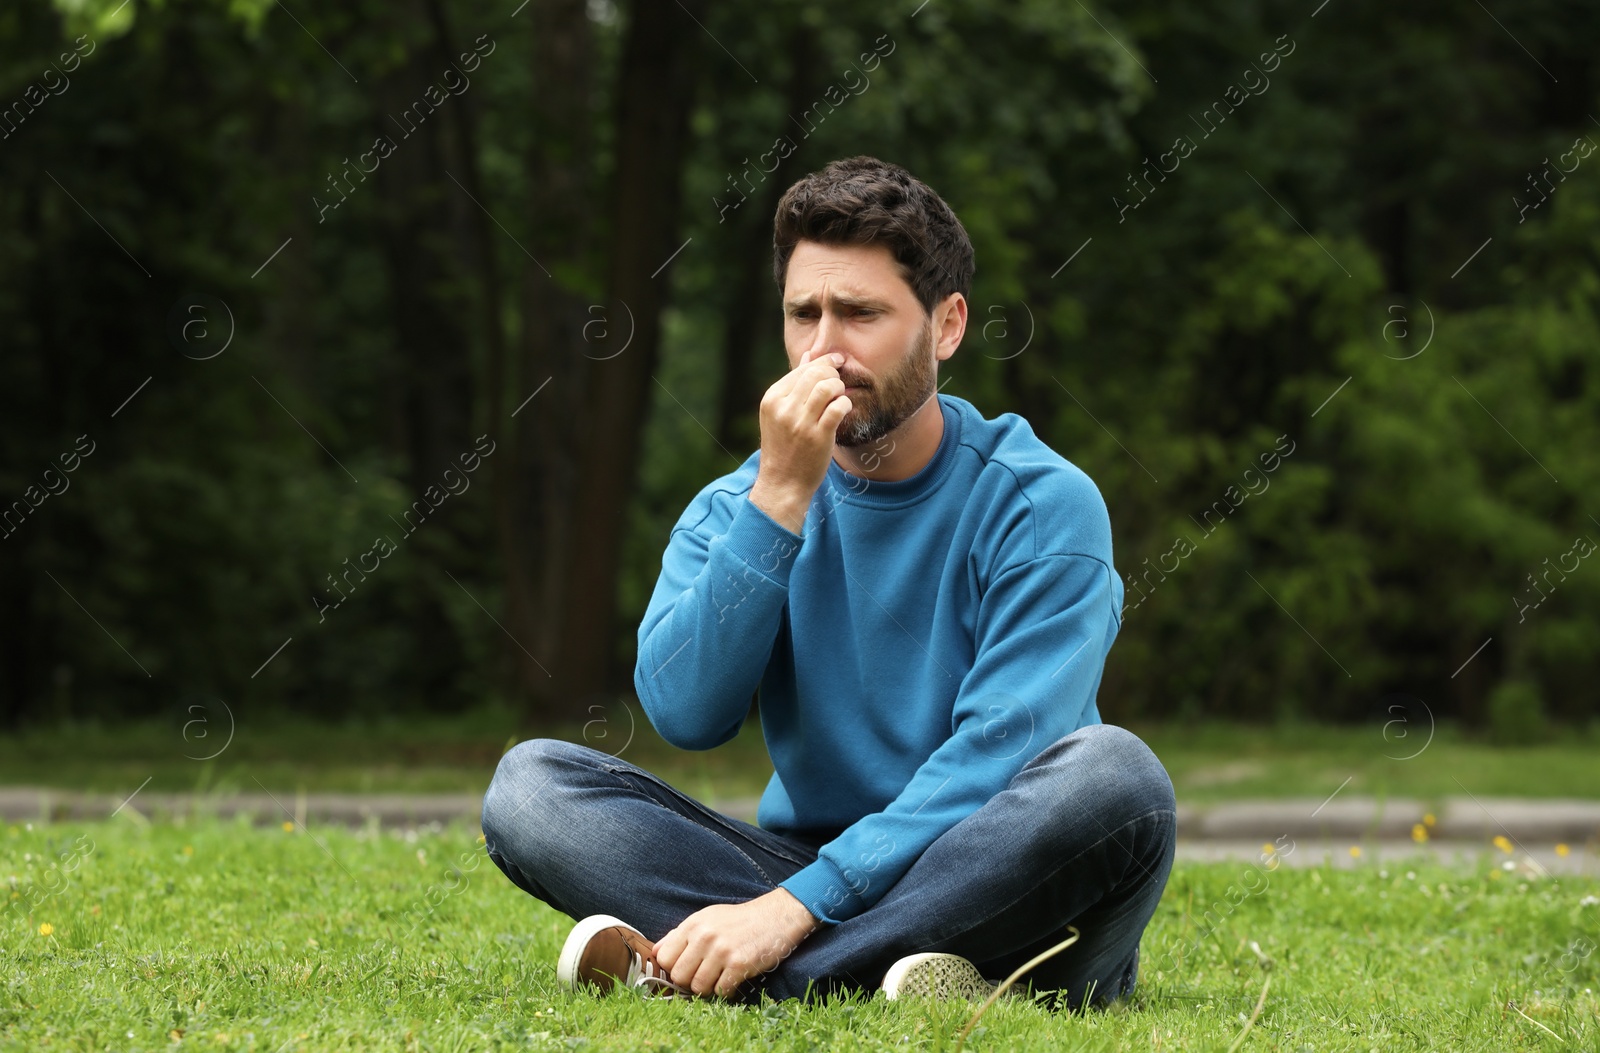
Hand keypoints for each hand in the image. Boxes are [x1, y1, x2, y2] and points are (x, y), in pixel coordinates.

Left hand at [653, 887, 819, 997]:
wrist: (776, 916)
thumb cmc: (739, 920)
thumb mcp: (707, 918)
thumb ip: (680, 935)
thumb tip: (656, 952)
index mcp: (693, 924)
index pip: (664, 958)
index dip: (674, 968)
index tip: (687, 969)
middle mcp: (704, 936)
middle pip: (678, 976)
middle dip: (689, 982)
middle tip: (705, 976)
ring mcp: (721, 950)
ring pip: (698, 987)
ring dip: (708, 989)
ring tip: (719, 978)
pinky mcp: (739, 963)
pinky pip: (721, 991)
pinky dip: (726, 991)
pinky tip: (733, 980)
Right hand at [750, 350, 851, 532]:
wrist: (782, 483)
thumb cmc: (784, 447)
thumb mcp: (780, 413)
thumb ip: (794, 384)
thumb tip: (810, 355)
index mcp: (772, 399)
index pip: (802, 369)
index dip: (823, 362)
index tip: (837, 361)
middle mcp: (783, 408)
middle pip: (815, 373)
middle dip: (833, 373)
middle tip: (839, 382)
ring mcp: (799, 423)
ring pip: (827, 386)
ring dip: (839, 388)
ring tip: (839, 397)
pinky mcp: (817, 436)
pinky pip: (838, 407)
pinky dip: (845, 404)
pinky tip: (843, 409)